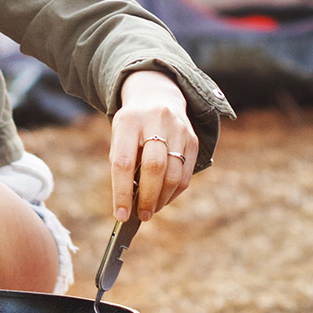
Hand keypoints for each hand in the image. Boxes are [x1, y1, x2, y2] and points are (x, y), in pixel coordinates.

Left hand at [110, 68, 198, 220]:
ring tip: (152, 209)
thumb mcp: (120, 137)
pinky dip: (174, 192)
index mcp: (129, 120)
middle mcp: (156, 120)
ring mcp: (178, 128)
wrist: (157, 96)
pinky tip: (164, 198)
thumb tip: (131, 204)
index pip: (124, 162)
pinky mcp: (192, 138)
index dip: (122, 192)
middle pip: (154, 167)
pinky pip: (186, 173)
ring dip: (162, 198)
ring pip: (173, 173)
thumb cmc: (132, 126)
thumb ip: (124, 166)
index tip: (120, 214)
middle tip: (141, 215)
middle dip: (147, 197)